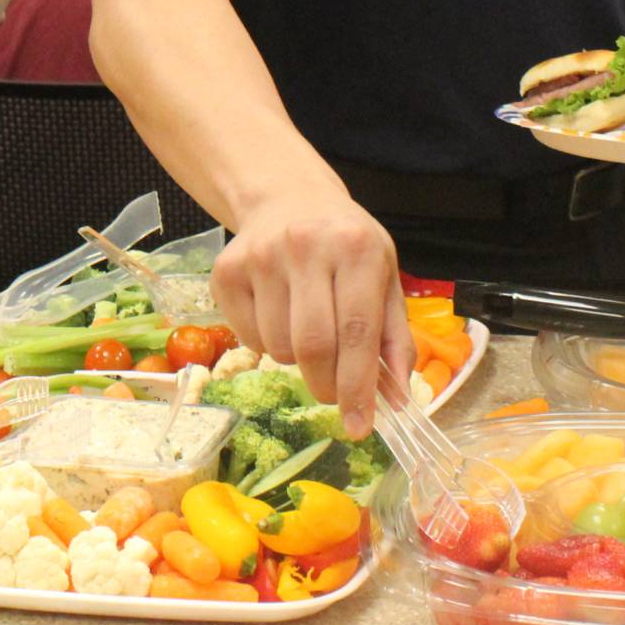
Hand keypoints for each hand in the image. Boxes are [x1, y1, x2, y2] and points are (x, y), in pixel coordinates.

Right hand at [209, 179, 413, 439]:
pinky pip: (248, 338)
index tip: (359, 428)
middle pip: (313, 345)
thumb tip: (398, 400)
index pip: (358, 332)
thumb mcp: (384, 277)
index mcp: (356, 248)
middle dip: (327, 386)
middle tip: (334, 396)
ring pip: (279, 347)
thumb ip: (394, 338)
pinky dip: (268, 346)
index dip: (358, 387)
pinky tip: (278, 316)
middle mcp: (305, 246)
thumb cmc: (345, 245)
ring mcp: (260, 257)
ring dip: (297, 362)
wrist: (288, 197)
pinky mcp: (226, 271)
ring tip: (307, 332)